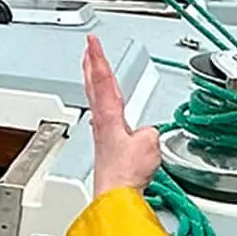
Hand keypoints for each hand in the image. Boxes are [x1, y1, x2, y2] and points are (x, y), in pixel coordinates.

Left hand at [82, 35, 162, 201]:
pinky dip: (101, 100)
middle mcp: (102, 121)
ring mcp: (101, 132)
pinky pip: (102, 113)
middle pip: (93, 84)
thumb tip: (147, 135)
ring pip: (95, 97)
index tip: (92, 42)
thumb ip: (148, 132)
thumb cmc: (126, 172)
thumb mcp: (148, 144)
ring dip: (93, 79)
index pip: (102, 79)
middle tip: (88, 48)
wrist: (116, 193)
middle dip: (91, 63)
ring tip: (91, 67)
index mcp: (109, 114)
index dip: (98, 58)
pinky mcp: (105, 144)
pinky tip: (104, 104)